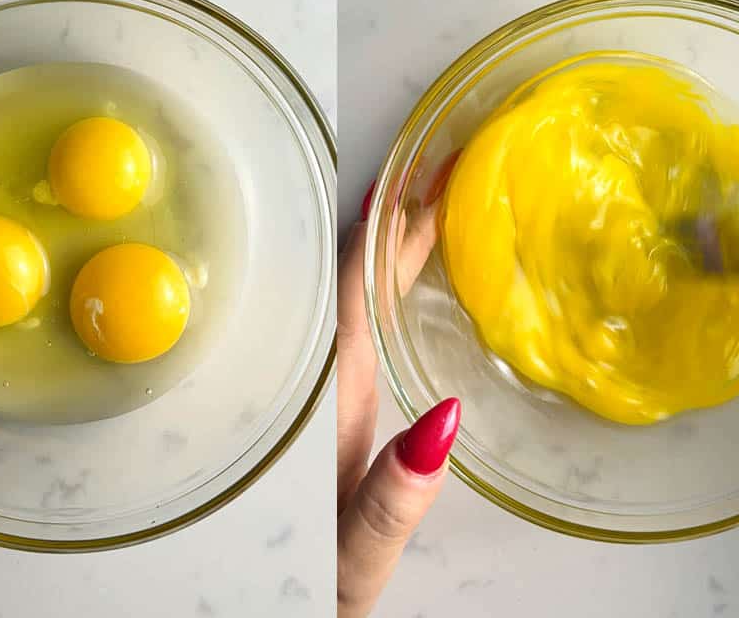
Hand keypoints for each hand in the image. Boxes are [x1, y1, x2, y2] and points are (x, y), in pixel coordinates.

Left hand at [337, 183, 458, 617]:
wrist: (298, 614)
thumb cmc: (316, 591)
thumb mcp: (354, 560)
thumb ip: (389, 503)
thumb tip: (440, 423)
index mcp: (328, 412)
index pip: (352, 302)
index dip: (381, 236)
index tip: (410, 178)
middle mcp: (328, 397)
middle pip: (358, 291)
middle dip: (395, 225)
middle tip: (434, 166)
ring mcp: (335, 406)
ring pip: (361, 308)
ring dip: (393, 252)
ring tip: (428, 200)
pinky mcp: (345, 424)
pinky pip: (367, 337)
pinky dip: (389, 294)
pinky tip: (408, 278)